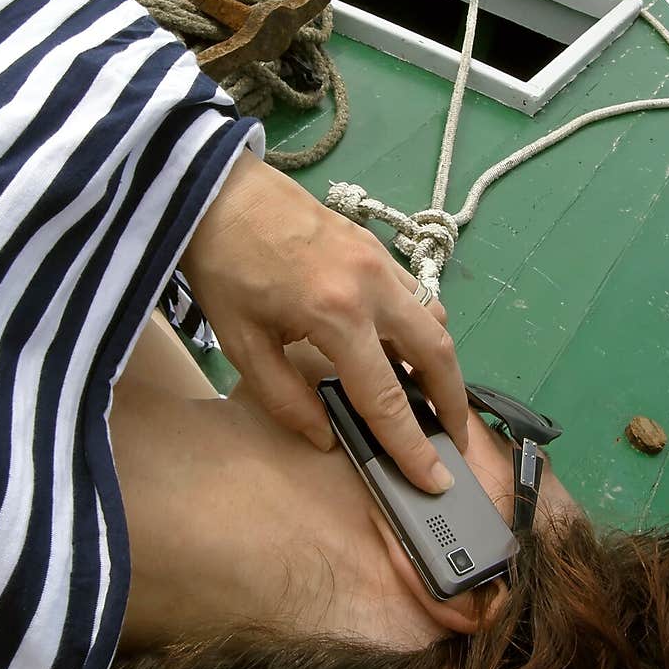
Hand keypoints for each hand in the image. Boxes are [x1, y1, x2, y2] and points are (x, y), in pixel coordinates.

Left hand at [180, 150, 468, 492]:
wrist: (216, 189)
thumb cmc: (221, 266)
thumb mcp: (240, 341)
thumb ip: (284, 397)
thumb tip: (325, 439)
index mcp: (336, 315)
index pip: (386, 396)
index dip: (412, 444)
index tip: (437, 480)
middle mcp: (372, 287)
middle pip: (436, 354)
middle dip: (451, 403)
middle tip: (452, 441)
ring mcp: (379, 260)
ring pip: (433, 319)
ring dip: (440, 362)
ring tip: (430, 398)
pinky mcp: (373, 244)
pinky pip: (415, 293)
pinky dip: (422, 327)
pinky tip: (402, 347)